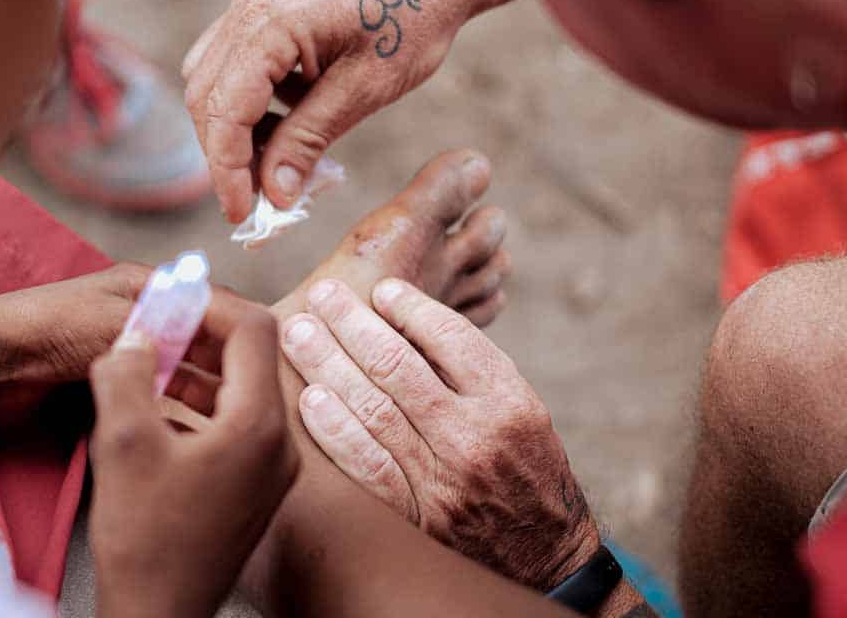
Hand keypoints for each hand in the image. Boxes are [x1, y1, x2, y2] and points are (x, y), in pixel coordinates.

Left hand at [0, 263, 261, 420]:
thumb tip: (225, 324)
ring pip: (185, 365)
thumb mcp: (119, 321)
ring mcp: (128, 346)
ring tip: (231, 415)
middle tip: (253, 393)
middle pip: (202, 336)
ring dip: (208, 386)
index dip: (240, 329)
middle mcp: (143, 312)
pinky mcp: (113, 376)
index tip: (265, 358)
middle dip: (229, 362)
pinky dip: (180, 400)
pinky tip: (196, 421)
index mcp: (147, 285)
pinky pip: (161, 387)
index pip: (212, 301)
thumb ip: (173, 324)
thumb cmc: (49, 329)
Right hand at [90, 311, 297, 617]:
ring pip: (241, 391)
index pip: (253, 329)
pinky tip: (156, 408)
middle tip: (155, 327)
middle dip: (199, 335)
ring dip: (195, 370)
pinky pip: (235, 424)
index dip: (210, 304)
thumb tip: (133, 336)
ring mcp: (272, 468)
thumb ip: (125, 374)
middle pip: (251, 358)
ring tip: (146, 366)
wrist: (159, 615)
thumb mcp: (122, 443)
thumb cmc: (146, 543)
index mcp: (258, 426)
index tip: (172, 299)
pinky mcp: (255, 487)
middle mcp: (279, 444)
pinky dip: (200, 405)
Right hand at [182, 0, 524, 222]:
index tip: (244, 214)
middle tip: (260, 199)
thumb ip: (309, 140)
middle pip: (206, 96)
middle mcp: (248, 4)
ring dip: (237, 130)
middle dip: (227, 154)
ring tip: (280, 165)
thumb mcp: (364, 90)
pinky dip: (252, 101)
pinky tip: (290, 122)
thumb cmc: (413, 15)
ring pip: (214, 80)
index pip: (222, 111)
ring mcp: (253, 0)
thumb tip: (275, 193)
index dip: (228, 171)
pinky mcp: (267, 5)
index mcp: (268, 21)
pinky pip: (236, 61)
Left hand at [280, 277, 596, 591]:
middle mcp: (475, 437)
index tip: (380, 289)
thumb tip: (407, 320)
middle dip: (351, 323)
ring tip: (301, 334)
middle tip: (322, 294)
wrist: (545, 558)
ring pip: (372, 408)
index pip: (450, 337)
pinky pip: (365, 466)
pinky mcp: (416, 516)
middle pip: (397, 365)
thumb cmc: (527, 470)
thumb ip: (472, 370)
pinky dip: (335, 430)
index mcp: (508, 401)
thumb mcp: (521, 411)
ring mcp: (442, 480)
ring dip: (328, 364)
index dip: (408, 306)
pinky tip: (310, 399)